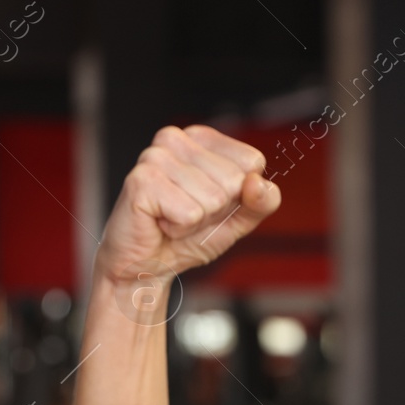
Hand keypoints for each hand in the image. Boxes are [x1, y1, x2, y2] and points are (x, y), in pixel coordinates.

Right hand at [94, 124, 280, 296]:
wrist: (146, 266)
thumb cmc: (187, 237)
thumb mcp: (237, 220)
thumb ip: (261, 202)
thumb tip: (258, 183)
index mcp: (202, 138)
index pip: (252, 161)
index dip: (238, 195)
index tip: (210, 203)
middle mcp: (176, 138)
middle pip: (234, 180)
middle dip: (216, 211)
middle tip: (187, 214)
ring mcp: (156, 157)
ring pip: (213, 199)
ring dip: (196, 222)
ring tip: (172, 219)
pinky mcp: (142, 180)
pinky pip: (189, 213)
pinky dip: (179, 229)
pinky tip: (161, 223)